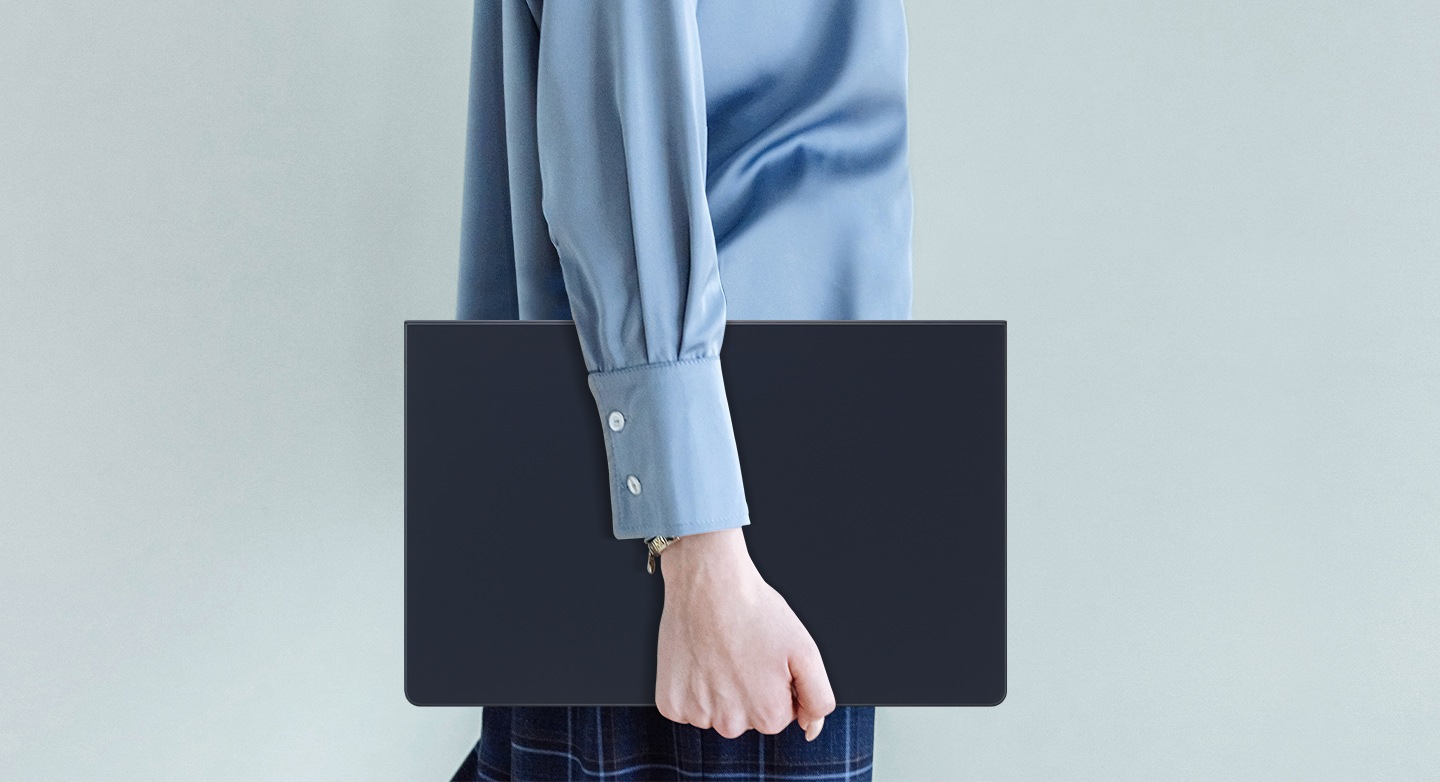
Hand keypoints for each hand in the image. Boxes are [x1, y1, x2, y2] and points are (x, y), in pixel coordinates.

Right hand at [653, 528, 835, 740]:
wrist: (709, 582)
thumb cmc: (756, 611)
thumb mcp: (806, 651)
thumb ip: (819, 698)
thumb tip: (811, 729)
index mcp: (768, 716)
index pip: (779, 715)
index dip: (776, 685)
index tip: (765, 659)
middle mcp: (731, 725)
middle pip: (746, 719)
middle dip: (748, 691)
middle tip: (742, 653)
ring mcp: (697, 715)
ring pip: (716, 713)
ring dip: (718, 690)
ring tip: (719, 652)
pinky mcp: (670, 703)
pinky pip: (686, 707)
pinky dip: (691, 687)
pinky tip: (698, 659)